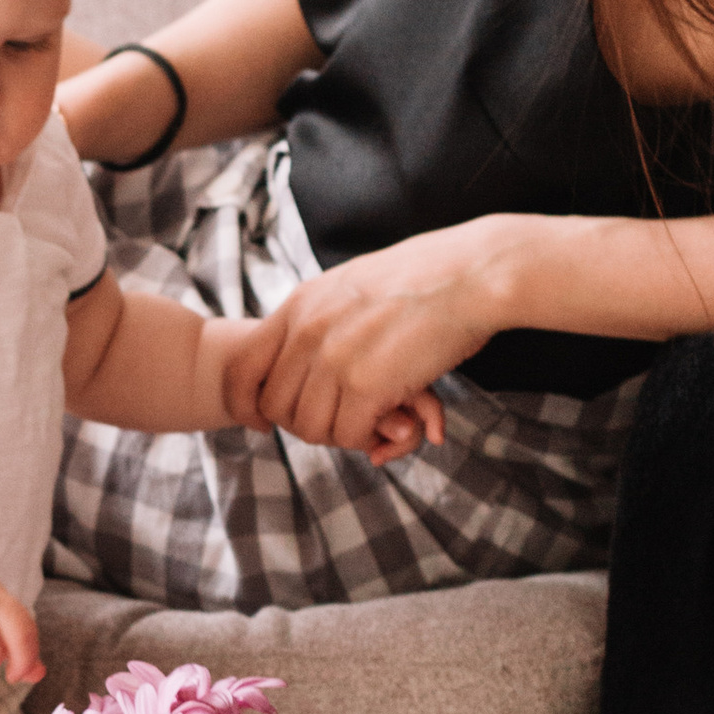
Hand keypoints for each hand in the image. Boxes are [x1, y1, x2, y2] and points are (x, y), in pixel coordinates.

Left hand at [222, 231, 506, 453]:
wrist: (473, 274)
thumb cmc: (426, 279)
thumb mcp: (351, 286)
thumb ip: (321, 319)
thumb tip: (307, 356)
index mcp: (299, 305)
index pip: (241, 368)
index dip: (246, 405)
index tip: (264, 422)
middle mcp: (307, 332)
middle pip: (276, 408)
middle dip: (306, 425)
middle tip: (344, 420)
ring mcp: (334, 359)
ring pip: (310, 428)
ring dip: (341, 435)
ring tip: (374, 421)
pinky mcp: (367, 384)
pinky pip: (347, 435)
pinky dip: (368, 439)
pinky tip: (393, 425)